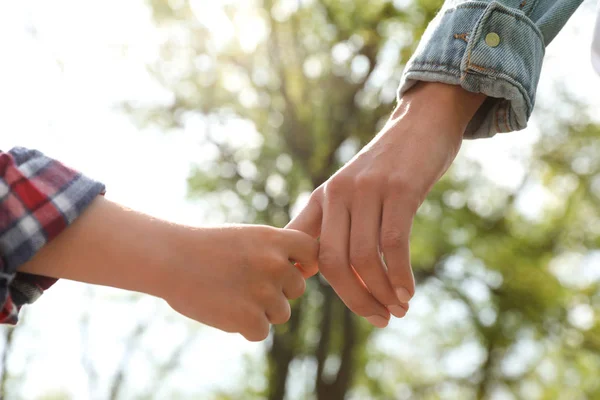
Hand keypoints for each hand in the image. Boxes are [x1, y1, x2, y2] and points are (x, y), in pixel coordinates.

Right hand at [162, 225, 317, 340]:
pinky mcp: (249, 318)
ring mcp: (263, 292)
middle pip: (297, 289)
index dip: (302, 264)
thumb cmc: (207, 247)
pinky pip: (261, 331)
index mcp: (275, 239)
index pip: (312, 253)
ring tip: (230, 295)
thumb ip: (278, 251)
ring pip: (281, 313)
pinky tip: (223, 310)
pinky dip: (244, 327)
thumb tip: (307, 270)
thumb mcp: (248, 237)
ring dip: (261, 310)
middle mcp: (275, 264)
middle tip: (243, 283)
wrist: (170, 259)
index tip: (286, 269)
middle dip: (276, 291)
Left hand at [287, 82, 485, 326]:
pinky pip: (393, 243)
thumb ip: (326, 226)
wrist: (421, 124)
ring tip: (398, 310)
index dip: (328, 288)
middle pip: (335, 262)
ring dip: (381, 292)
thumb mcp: (349, 192)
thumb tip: (307, 270)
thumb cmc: (386, 167)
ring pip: (364, 257)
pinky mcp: (398, 189)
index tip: (356, 308)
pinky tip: (407, 292)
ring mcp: (367, 190)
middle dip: (356, 299)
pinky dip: (400, 275)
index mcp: (323, 198)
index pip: (311, 253)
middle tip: (380, 319)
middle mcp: (339, 193)